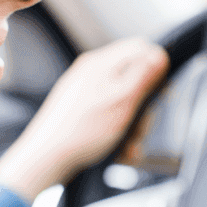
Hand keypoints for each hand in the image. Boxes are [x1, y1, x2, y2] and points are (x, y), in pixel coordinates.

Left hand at [0, 37, 169, 202]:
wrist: (46, 159)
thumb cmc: (80, 132)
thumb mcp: (121, 102)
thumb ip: (142, 76)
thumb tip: (159, 54)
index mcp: (100, 63)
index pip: (140, 48)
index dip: (156, 68)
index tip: (160, 91)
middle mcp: (91, 73)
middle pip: (133, 78)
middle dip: (143, 106)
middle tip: (140, 126)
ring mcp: (84, 92)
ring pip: (123, 101)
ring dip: (131, 125)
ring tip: (127, 145)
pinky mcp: (80, 111)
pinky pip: (109, 116)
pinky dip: (117, 132)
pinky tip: (117, 149)